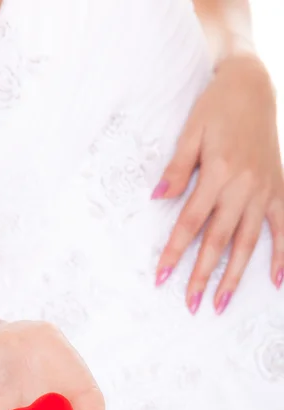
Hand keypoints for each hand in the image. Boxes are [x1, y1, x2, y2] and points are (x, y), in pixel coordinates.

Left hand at [152, 54, 283, 313]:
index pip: (190, 223)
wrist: (252, 85)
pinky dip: (282, 255)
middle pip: (218, 241)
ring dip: (235, 276)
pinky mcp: (279, 189)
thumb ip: (177, 169)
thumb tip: (157, 199)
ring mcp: (265, 191)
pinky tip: (277, 281)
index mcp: (219, 173)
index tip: (162, 277)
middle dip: (202, 275)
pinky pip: (282, 227)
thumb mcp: (191, 132)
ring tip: (222, 304)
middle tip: (190, 305)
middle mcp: (244, 187)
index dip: (175, 252)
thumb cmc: (216, 107)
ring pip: (248, 242)